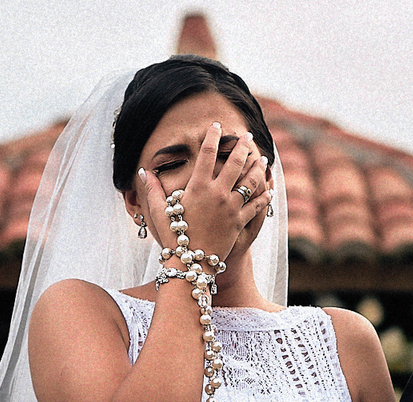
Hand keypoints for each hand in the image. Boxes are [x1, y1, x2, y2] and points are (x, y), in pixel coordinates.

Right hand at [138, 124, 270, 265]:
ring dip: (257, 169)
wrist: (191, 263)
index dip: (212, 136)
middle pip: (235, 163)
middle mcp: (217, 194)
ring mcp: (231, 208)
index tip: (216, 126)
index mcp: (197, 187)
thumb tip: (143, 171)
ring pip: (250, 182)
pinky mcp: (240, 222)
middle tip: (248, 137)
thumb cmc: (173, 238)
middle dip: (243, 147)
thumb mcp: (159, 212)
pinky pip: (256, 206)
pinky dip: (264, 197)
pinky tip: (269, 190)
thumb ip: (153, 190)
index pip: (206, 153)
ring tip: (262, 160)